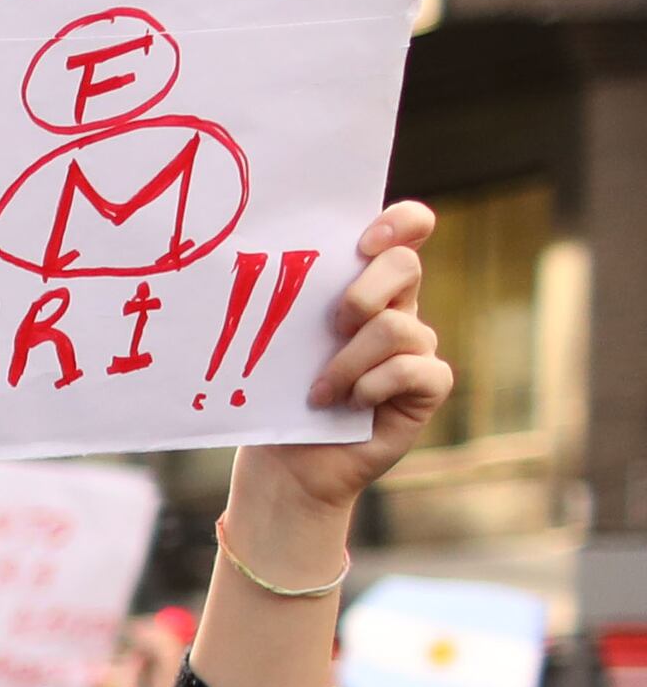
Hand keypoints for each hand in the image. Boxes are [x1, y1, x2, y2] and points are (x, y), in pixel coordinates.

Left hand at [233, 201, 449, 518]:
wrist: (287, 463)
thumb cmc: (277, 397)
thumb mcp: (278, 340)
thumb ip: (291, 300)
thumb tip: (260, 259)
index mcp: (364, 287)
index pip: (405, 231)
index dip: (399, 223)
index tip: (366, 240)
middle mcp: (396, 310)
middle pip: (406, 266)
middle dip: (362, 292)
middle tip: (331, 327)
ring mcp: (416, 348)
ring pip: (397, 327)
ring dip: (348, 361)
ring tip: (319, 391)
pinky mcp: (427, 387)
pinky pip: (414, 369)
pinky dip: (373, 386)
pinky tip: (349, 405)